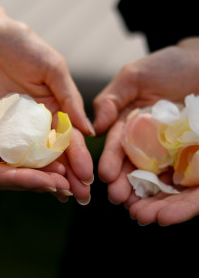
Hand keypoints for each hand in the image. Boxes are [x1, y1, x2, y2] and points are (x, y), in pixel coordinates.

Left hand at [0, 6, 92, 201]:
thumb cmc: (20, 41)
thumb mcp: (51, 66)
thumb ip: (69, 97)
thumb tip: (90, 130)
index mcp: (52, 108)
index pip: (69, 138)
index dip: (80, 158)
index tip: (89, 178)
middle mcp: (33, 122)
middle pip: (52, 154)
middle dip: (67, 174)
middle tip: (79, 196)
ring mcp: (11, 126)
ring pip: (29, 157)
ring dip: (43, 176)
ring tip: (57, 194)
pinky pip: (0, 149)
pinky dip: (11, 165)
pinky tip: (22, 181)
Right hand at [93, 39, 198, 218]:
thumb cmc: (168, 65)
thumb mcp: (133, 77)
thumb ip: (109, 100)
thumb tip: (94, 127)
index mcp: (132, 127)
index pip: (118, 148)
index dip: (112, 162)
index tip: (106, 177)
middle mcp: (151, 145)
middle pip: (137, 171)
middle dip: (127, 188)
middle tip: (121, 201)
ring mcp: (175, 155)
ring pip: (161, 183)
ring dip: (151, 202)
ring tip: (143, 216)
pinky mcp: (198, 163)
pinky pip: (192, 188)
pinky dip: (182, 203)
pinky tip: (168, 216)